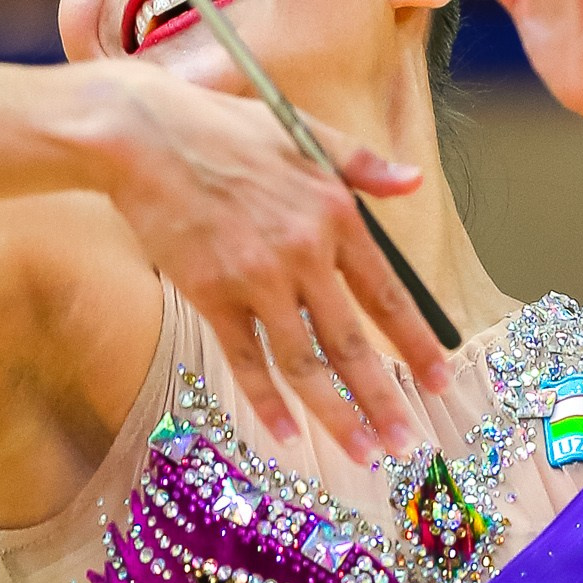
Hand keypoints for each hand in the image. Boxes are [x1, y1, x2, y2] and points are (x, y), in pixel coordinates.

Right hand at [83, 66, 447, 467]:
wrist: (141, 136)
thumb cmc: (221, 128)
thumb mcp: (302, 131)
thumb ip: (360, 164)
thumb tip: (412, 182)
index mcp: (334, 213)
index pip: (388, 295)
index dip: (417, 343)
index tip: (440, 382)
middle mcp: (302, 252)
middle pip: (352, 343)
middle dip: (385, 400)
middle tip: (408, 444)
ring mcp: (255, 279)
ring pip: (305, 363)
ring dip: (336, 417)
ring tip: (364, 453)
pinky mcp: (210, 295)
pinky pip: (247, 360)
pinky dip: (268, 402)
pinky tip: (289, 436)